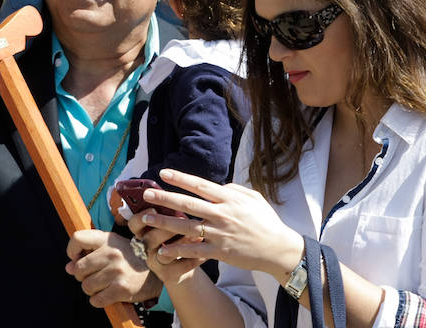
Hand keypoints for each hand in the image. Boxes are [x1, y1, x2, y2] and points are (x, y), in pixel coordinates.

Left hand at [65, 229, 161, 307]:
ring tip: (101, 285)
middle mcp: (111, 253)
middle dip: (82, 276)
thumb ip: (88, 254)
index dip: (71, 250)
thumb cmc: (129, 258)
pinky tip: (105, 294)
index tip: (77, 258)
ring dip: (90, 289)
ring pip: (86, 286)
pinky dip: (97, 300)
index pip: (77, 238)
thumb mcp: (111, 248)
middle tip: (92, 276)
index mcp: (106, 239)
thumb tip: (68, 268)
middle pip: (78, 268)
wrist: (155, 272)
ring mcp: (116, 271)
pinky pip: (96, 300)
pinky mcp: (121, 288)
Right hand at [128, 210, 203, 284]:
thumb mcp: (169, 222)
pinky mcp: (168, 275)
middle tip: (182, 218)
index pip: (133, 224)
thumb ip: (168, 211)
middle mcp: (145, 248)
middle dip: (166, 228)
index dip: (141, 217)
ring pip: (165, 254)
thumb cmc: (175, 235)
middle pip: (150, 238)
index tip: (154, 209)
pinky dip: (194, 260)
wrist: (180, 264)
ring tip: (198, 236)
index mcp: (142, 232)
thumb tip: (178, 196)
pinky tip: (206, 254)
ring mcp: (155, 263)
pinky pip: (181, 268)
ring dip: (182, 243)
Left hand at [136, 169, 303, 278]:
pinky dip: (178, 250)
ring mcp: (220, 234)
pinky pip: (195, 250)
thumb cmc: (267, 221)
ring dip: (164, 222)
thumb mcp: (254, 198)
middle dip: (165, 198)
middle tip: (146, 193)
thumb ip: (234, 189)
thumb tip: (219, 185)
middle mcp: (222, 214)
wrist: (279, 249)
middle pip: (188, 204)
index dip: (180, 178)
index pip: (200, 185)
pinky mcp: (220, 252)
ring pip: (186, 227)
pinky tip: (162, 250)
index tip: (163, 173)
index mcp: (229, 199)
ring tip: (146, 218)